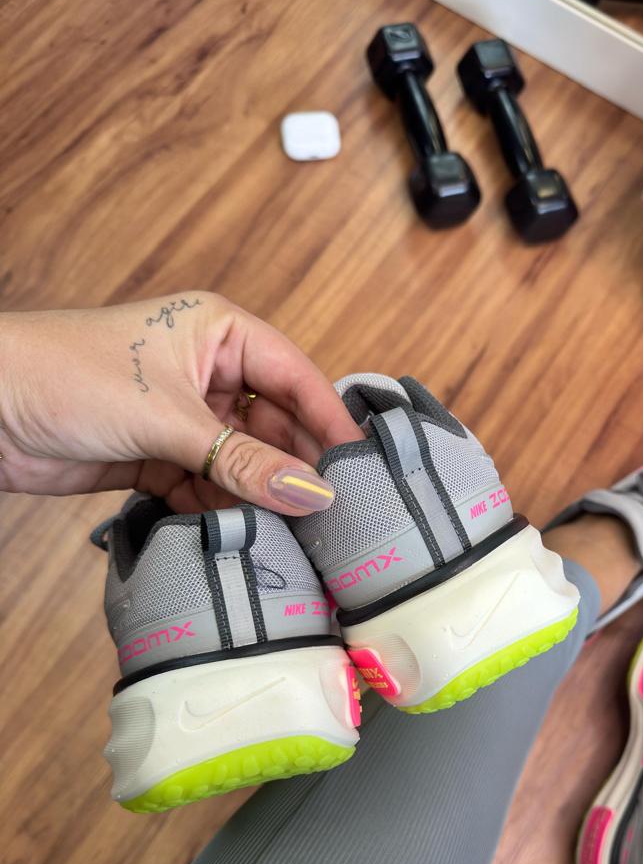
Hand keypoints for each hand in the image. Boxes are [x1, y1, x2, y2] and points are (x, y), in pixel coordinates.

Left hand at [0, 293, 363, 513]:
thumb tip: (313, 494)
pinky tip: (241, 532)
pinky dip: (221, 509)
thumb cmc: (63, 375)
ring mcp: (183, 416)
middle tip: (330, 512)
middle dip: (295, 466)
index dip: (328, 422)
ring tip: (292, 531)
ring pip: (243, 461)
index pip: (295, 376)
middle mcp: (207, 370)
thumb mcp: (170, 420)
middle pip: (274, 423)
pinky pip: (208, 485)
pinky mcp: (158, 456)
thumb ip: (245, 462)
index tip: (359, 467)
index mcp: (217, 331)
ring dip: (259, 494)